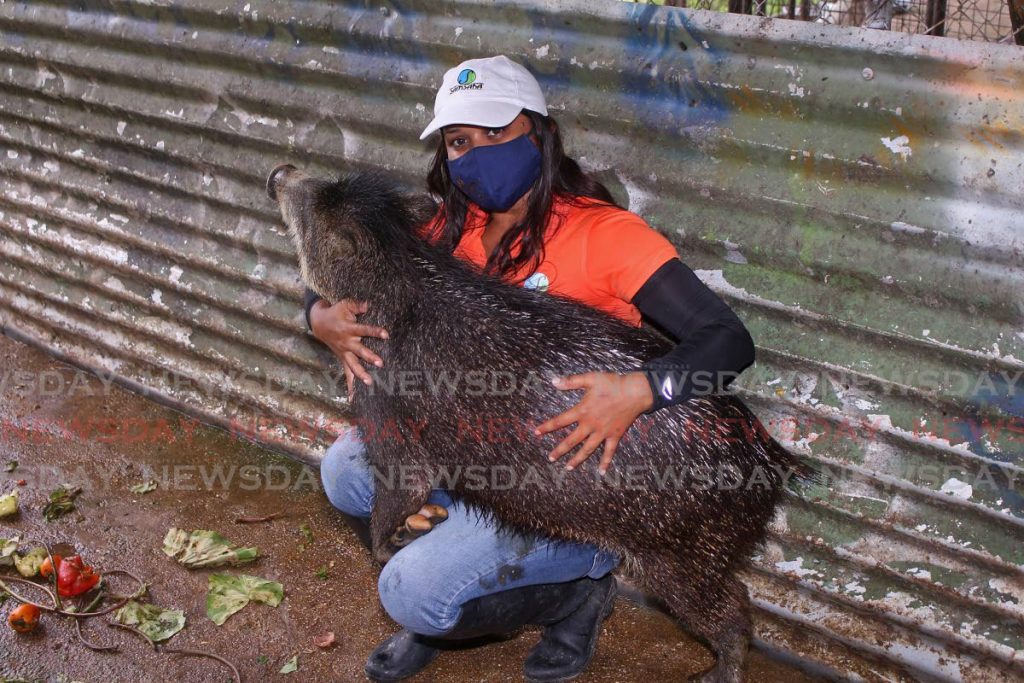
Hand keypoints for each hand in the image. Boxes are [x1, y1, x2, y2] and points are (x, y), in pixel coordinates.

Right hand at [309, 299, 388, 397]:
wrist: (319, 324)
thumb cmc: (335, 313)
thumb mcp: (344, 305)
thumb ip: (356, 306)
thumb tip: (368, 305)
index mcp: (348, 329)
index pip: (364, 330)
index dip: (374, 332)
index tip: (386, 334)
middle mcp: (346, 343)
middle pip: (359, 351)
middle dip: (369, 357)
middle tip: (380, 363)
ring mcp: (344, 353)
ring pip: (352, 365)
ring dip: (361, 374)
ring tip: (370, 383)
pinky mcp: (342, 359)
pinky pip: (346, 374)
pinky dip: (349, 386)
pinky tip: (353, 398)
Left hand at [534, 372, 653, 473]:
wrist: (635, 392)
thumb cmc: (612, 383)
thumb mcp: (590, 378)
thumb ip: (571, 381)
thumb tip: (553, 381)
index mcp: (582, 411)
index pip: (560, 421)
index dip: (547, 427)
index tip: (536, 432)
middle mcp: (590, 425)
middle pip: (571, 440)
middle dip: (559, 450)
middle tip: (550, 458)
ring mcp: (602, 432)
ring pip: (587, 449)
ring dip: (577, 459)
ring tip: (568, 468)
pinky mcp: (615, 435)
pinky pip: (609, 451)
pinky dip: (605, 462)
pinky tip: (601, 472)